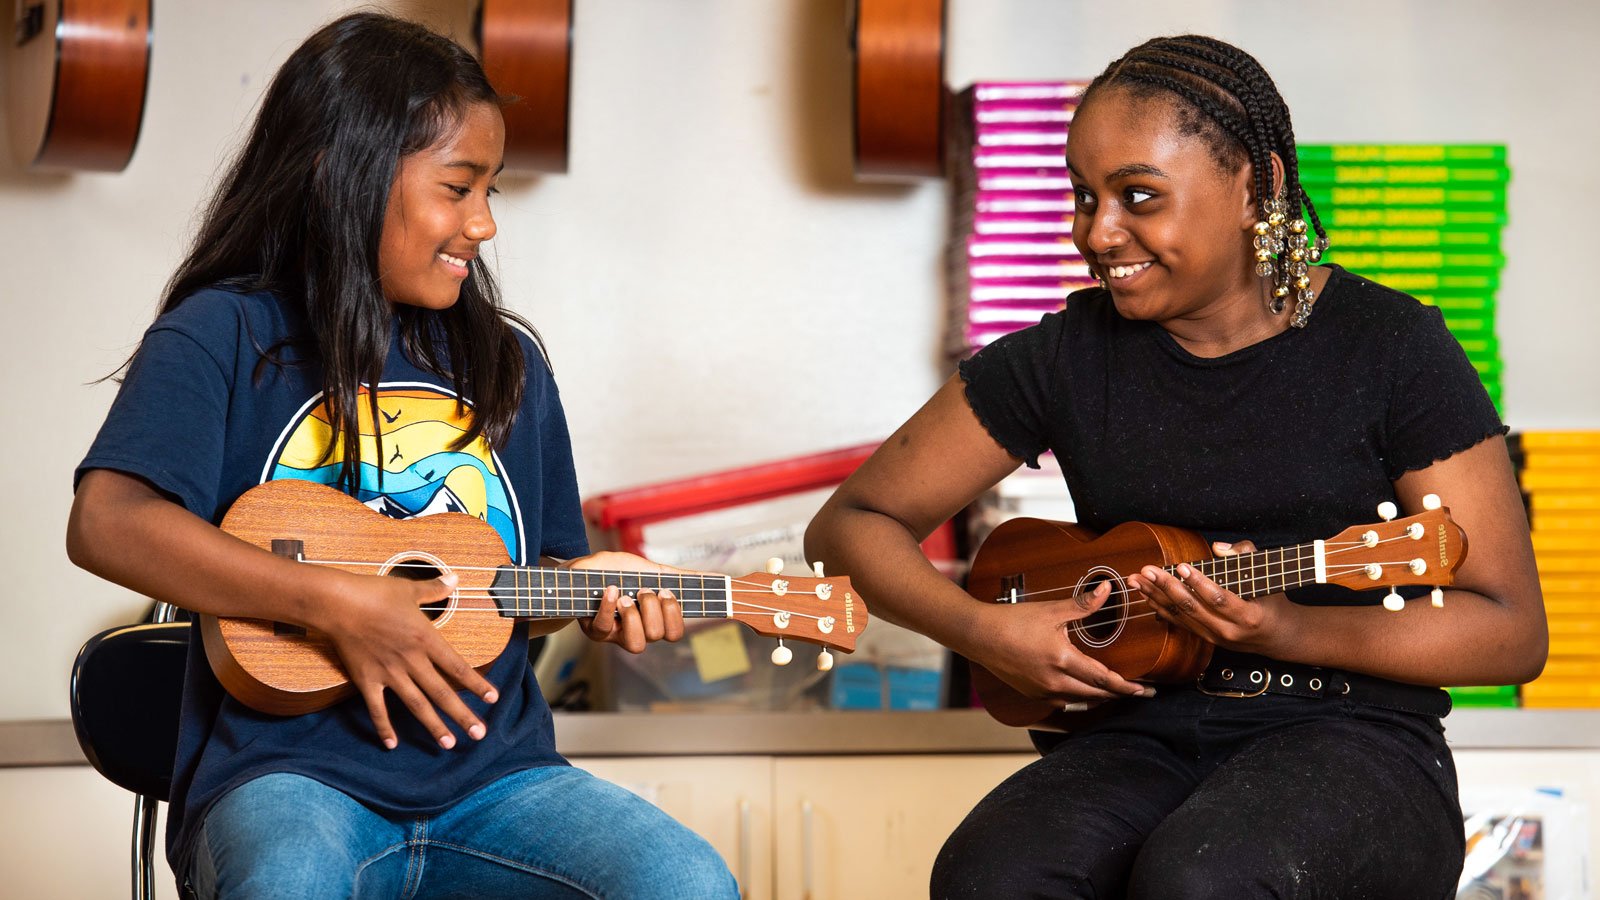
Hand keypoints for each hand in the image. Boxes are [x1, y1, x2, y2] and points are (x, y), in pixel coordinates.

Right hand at [316, 570, 498, 750]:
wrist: (338, 604)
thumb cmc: (374, 593)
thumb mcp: (410, 589)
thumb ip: (435, 588)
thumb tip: (455, 577)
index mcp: (425, 639)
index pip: (457, 667)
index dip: (476, 684)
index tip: (492, 699)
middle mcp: (411, 660)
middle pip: (442, 693)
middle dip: (462, 715)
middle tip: (480, 734)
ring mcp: (389, 673)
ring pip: (417, 705)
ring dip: (434, 726)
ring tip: (449, 744)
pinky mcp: (366, 680)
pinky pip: (377, 709)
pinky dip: (385, 727)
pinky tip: (393, 744)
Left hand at [568, 551, 687, 652]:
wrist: (577, 572)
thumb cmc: (614, 572)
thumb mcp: (649, 569)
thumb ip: (679, 576)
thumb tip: (721, 578)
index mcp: (653, 617)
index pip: (674, 632)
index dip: (674, 615)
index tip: (665, 592)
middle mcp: (637, 630)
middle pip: (658, 635)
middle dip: (653, 610)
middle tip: (643, 590)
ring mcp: (616, 634)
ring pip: (637, 644)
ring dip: (633, 617)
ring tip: (625, 597)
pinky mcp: (595, 632)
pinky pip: (605, 628)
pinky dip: (608, 607)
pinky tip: (609, 590)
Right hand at [970, 583, 1155, 706]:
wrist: (978, 636)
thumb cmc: (1012, 621)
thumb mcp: (1051, 610)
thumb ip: (1083, 604)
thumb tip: (1108, 589)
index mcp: (1061, 661)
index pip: (1103, 679)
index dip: (1127, 686)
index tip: (1144, 689)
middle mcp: (1054, 682)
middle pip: (1096, 694)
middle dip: (1119, 694)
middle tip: (1139, 692)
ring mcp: (1042, 692)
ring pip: (1081, 700)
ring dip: (1100, 697)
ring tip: (1117, 692)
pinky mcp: (1032, 694)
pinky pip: (1064, 700)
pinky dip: (1080, 696)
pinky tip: (1087, 690)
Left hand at [1128, 540, 1286, 653]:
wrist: (1276, 636)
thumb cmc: (1271, 601)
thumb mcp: (1268, 576)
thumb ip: (1246, 555)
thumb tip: (1218, 547)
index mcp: (1248, 616)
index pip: (1219, 599)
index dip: (1198, 583)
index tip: (1181, 566)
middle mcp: (1228, 630)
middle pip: (1192, 608)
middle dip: (1166, 587)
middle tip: (1148, 570)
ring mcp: (1215, 637)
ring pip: (1180, 616)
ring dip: (1156, 596)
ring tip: (1138, 580)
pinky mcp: (1205, 638)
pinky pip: (1179, 623)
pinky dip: (1161, 608)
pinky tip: (1146, 595)